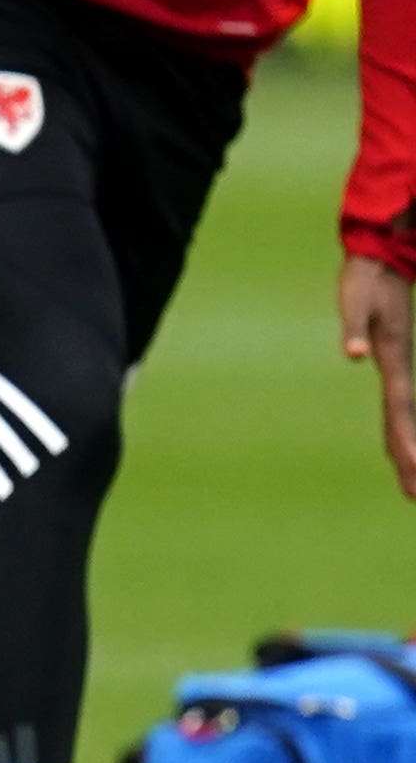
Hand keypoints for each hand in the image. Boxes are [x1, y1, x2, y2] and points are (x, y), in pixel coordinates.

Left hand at [342, 256, 415, 497]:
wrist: (379, 265)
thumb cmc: (364, 285)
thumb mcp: (354, 305)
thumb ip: (353, 332)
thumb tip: (353, 355)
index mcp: (394, 362)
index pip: (401, 411)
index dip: (407, 440)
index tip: (414, 466)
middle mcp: (400, 371)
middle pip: (405, 424)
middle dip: (410, 461)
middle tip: (414, 497)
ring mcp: (399, 370)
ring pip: (403, 419)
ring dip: (406, 452)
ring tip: (412, 487)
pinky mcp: (392, 364)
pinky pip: (399, 407)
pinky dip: (401, 430)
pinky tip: (399, 446)